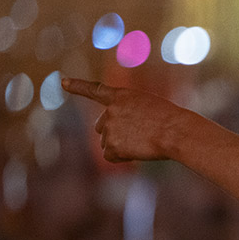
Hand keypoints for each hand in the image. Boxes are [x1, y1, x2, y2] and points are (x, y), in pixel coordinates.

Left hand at [61, 78, 190, 162]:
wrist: (175, 131)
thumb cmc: (171, 121)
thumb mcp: (149, 109)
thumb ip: (129, 116)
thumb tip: (114, 144)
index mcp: (121, 96)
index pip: (94, 90)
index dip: (78, 86)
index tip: (63, 82)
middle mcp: (110, 110)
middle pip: (102, 127)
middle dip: (114, 134)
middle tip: (139, 135)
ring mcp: (109, 128)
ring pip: (108, 143)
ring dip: (122, 146)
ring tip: (144, 142)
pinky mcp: (111, 145)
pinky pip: (110, 156)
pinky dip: (122, 157)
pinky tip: (138, 151)